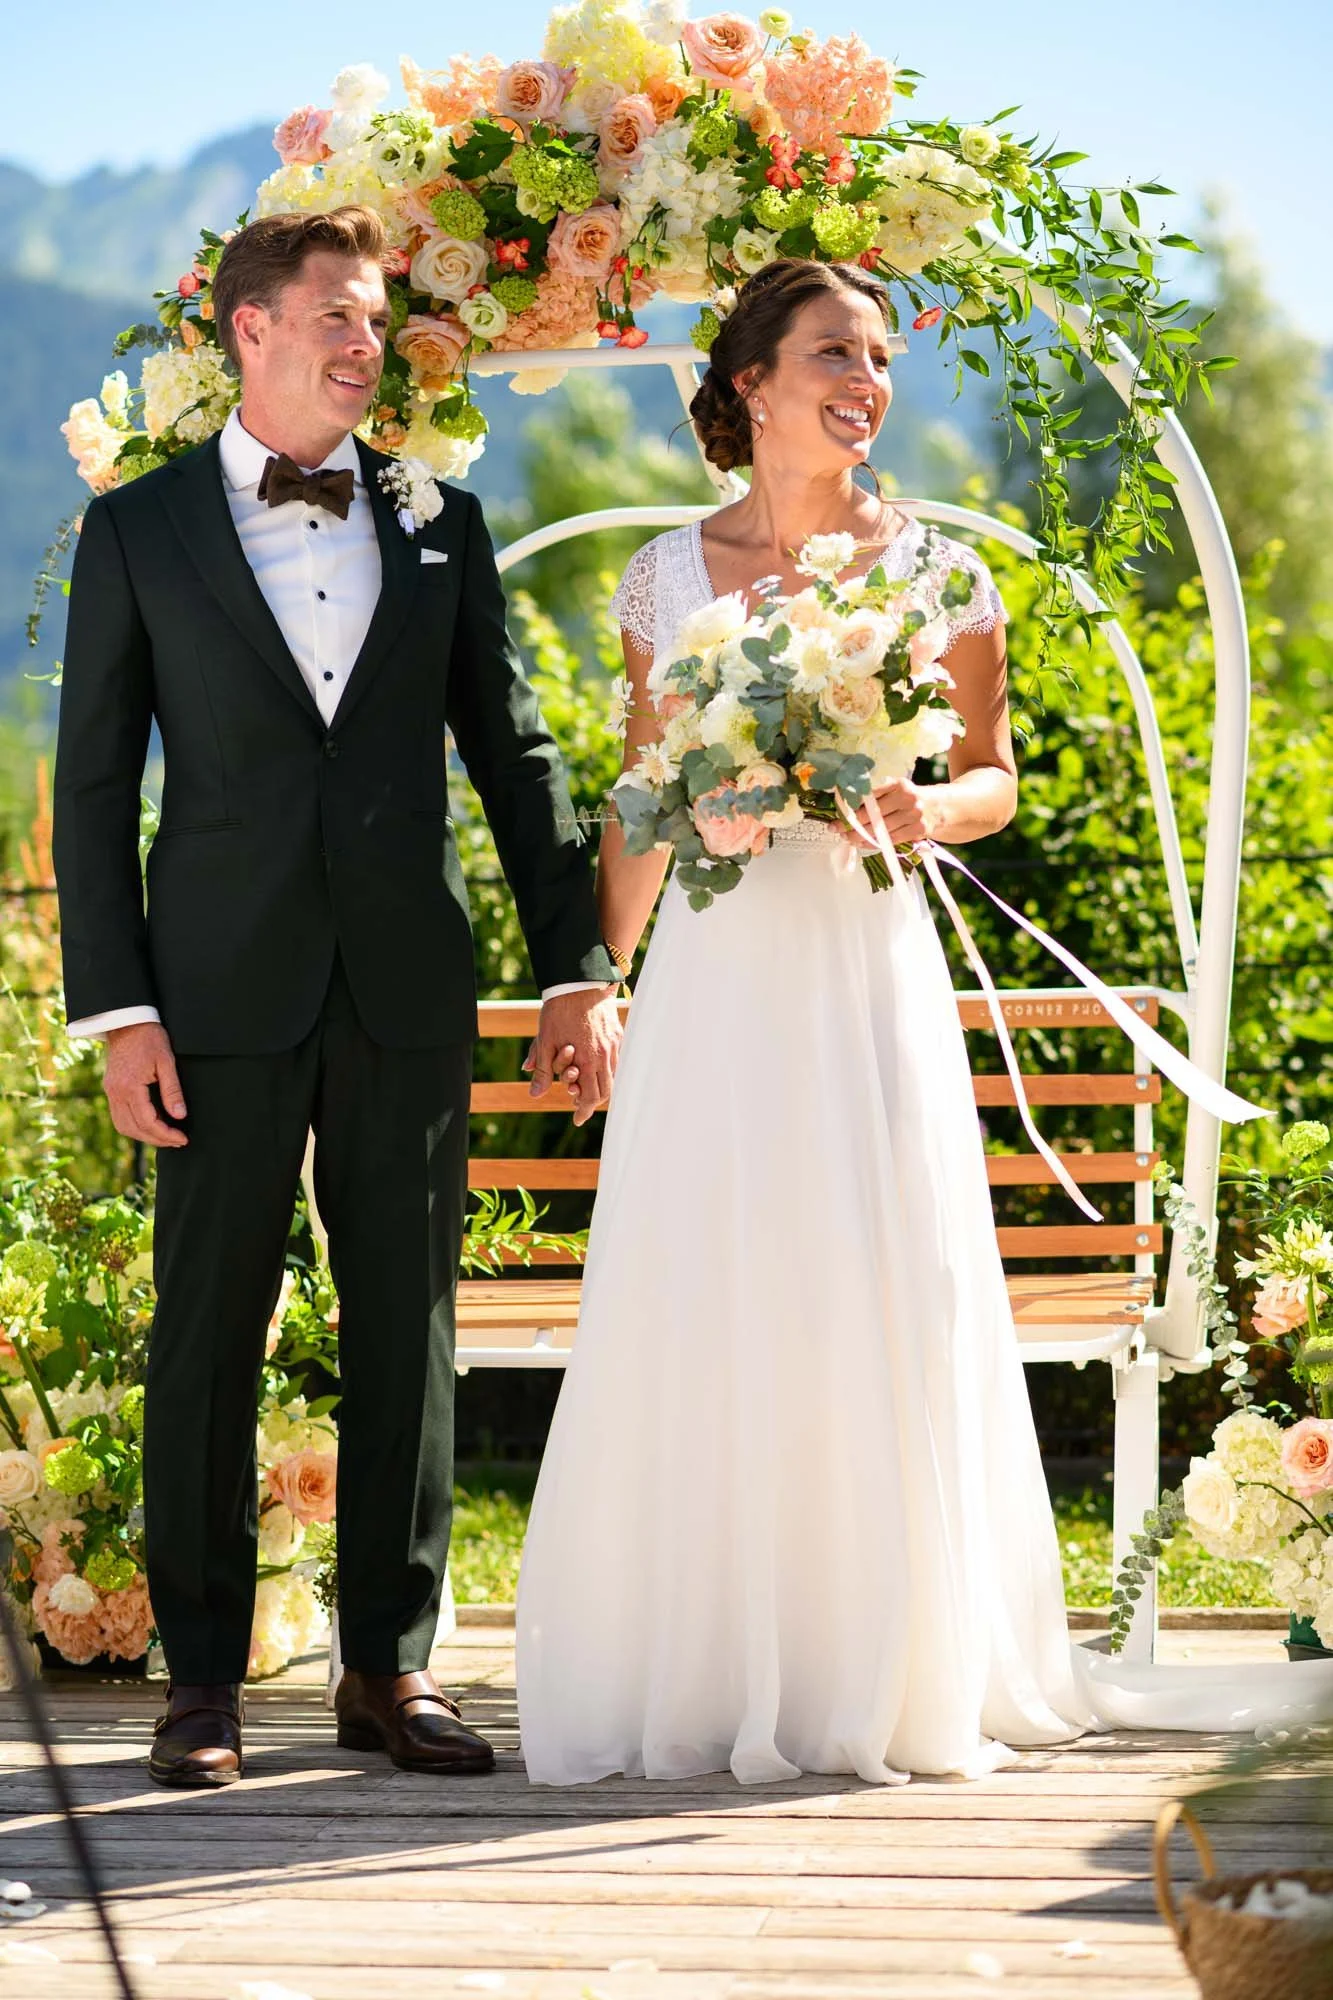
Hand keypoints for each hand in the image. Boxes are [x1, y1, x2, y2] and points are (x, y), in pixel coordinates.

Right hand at [103, 1023, 188, 1148]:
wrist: (127, 1022)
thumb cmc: (150, 1038)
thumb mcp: (166, 1061)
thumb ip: (172, 1090)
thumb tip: (180, 1116)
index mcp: (130, 1087)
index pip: (148, 1121)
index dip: (166, 1134)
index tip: (183, 1138)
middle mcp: (116, 1093)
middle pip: (134, 1129)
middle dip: (157, 1139)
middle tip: (178, 1141)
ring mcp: (110, 1091)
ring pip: (123, 1126)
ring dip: (143, 1136)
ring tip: (165, 1138)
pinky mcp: (110, 1089)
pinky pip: (118, 1116)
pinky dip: (133, 1127)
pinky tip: (149, 1126)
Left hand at [522, 988, 621, 1126]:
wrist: (580, 982)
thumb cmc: (559, 1011)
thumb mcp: (546, 1041)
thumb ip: (543, 1070)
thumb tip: (535, 1094)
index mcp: (588, 1061)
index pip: (591, 1097)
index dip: (584, 1111)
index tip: (577, 1119)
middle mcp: (605, 1056)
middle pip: (605, 1091)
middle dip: (592, 1102)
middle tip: (579, 1105)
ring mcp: (614, 1045)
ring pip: (613, 1076)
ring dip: (600, 1085)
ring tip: (586, 1087)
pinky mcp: (618, 1034)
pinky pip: (617, 1060)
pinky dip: (607, 1070)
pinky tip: (595, 1067)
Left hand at [847, 777, 939, 848]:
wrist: (941, 807)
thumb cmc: (913, 798)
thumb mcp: (898, 789)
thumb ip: (879, 794)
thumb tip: (849, 805)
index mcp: (899, 784)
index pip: (871, 796)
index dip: (852, 806)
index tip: (839, 812)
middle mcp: (907, 798)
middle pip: (873, 815)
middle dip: (851, 824)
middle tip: (836, 828)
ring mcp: (913, 816)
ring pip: (880, 830)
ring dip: (860, 836)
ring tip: (847, 837)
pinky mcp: (917, 831)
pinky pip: (890, 840)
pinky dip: (873, 843)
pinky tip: (862, 844)